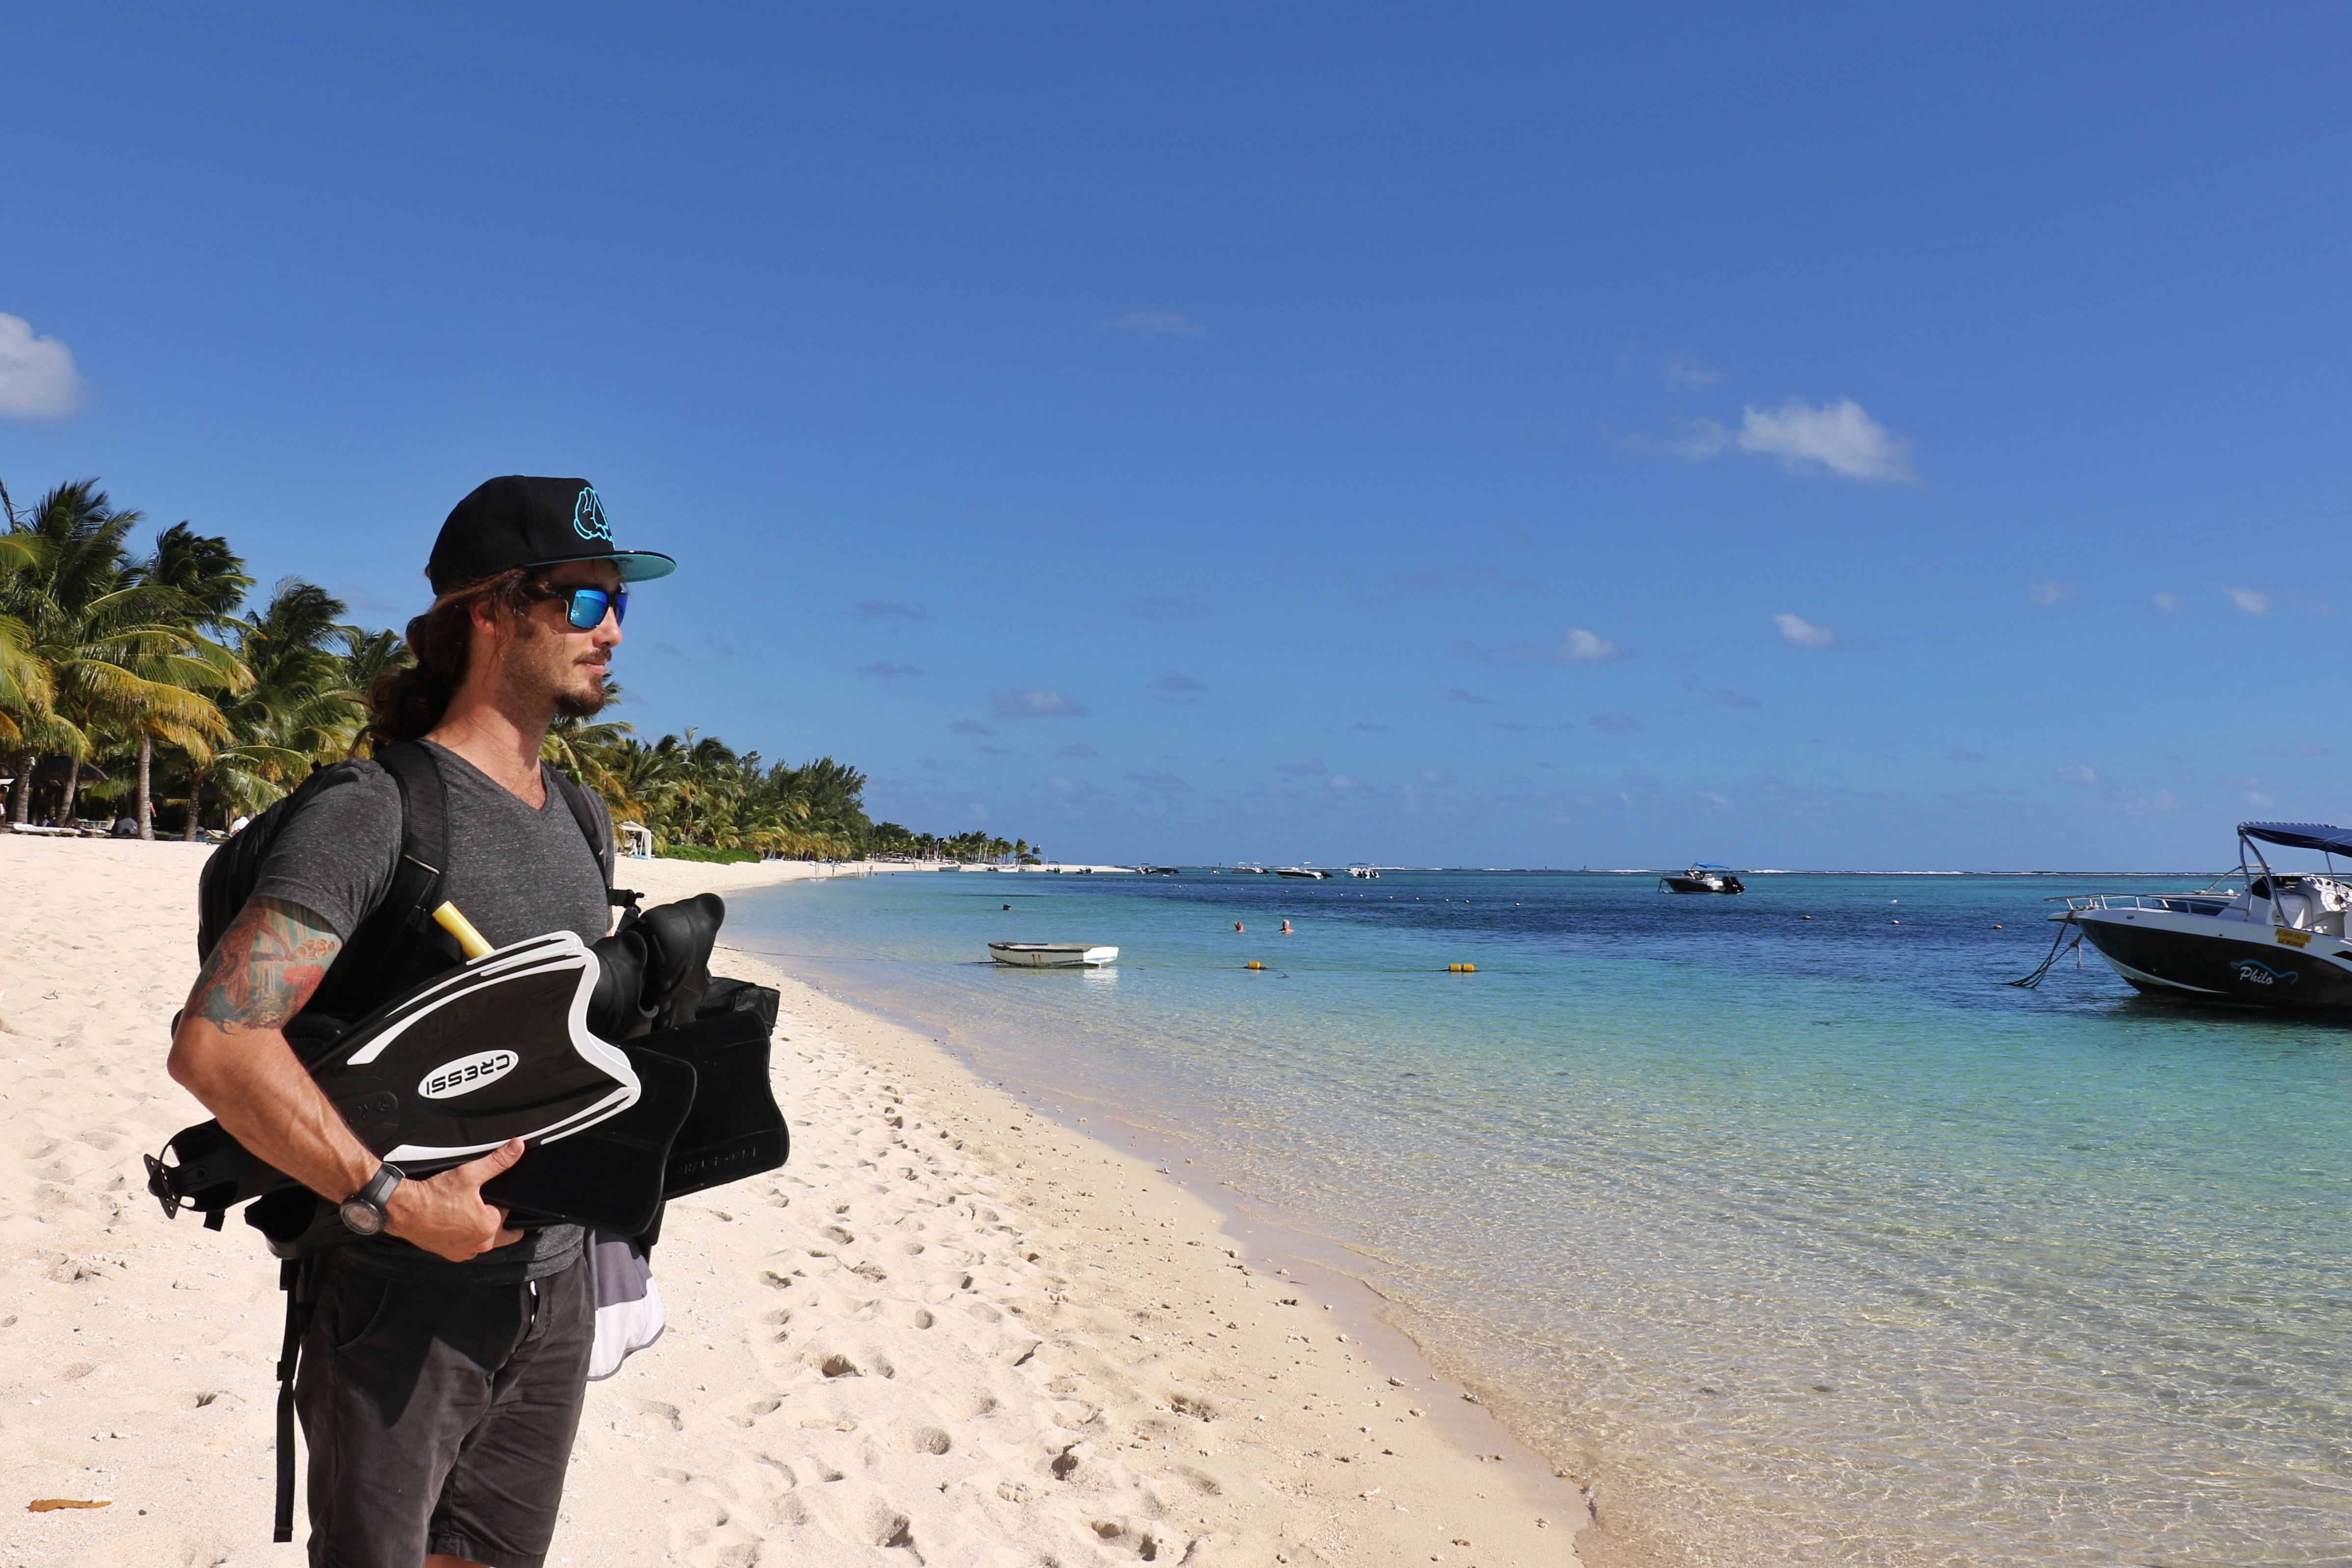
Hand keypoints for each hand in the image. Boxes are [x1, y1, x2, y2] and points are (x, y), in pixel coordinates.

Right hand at [382, 1139, 527, 1261]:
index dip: (499, 1200)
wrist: (404, 1210)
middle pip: (500, 1230)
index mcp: (490, 1226)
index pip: (506, 1211)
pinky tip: (458, 1225)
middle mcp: (479, 1244)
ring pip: (484, 1239)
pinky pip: (466, 1246)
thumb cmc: (433, 1196)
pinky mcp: (450, 1254)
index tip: (487, 1195)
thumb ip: (497, 1161)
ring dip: (481, 1229)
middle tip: (485, 1205)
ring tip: (471, 1214)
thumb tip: (516, 1149)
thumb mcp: (470, 1174)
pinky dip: (465, 1237)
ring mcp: (464, 1251)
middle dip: (497, 1218)